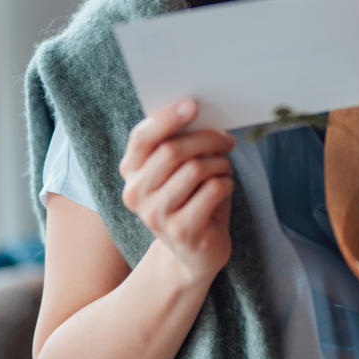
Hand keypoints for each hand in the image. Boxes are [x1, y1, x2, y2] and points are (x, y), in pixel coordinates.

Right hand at [119, 98, 235, 280]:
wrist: (194, 253)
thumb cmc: (190, 200)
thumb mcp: (177, 172)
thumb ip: (177, 144)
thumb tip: (195, 111)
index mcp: (131, 172)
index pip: (142, 138)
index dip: (167, 118)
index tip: (192, 105)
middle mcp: (136, 194)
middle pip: (173, 150)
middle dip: (207, 139)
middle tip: (227, 141)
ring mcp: (156, 216)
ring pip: (196, 169)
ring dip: (220, 163)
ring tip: (224, 169)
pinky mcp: (182, 231)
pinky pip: (213, 190)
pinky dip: (226, 183)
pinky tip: (224, 190)